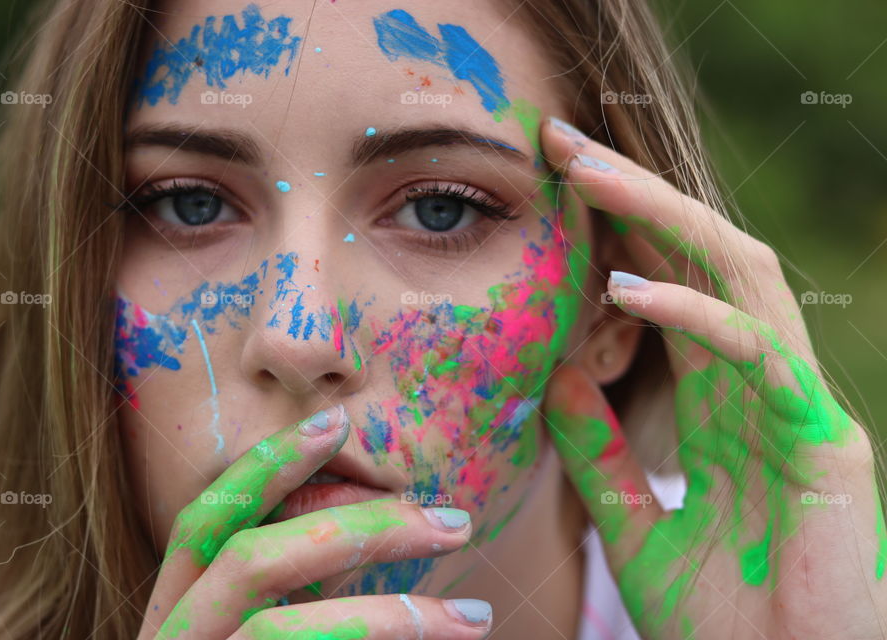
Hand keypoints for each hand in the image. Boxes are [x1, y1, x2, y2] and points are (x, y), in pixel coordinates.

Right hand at [137, 405, 492, 638]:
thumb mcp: (252, 627)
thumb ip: (293, 583)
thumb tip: (379, 528)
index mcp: (173, 609)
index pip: (206, 518)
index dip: (267, 465)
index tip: (337, 423)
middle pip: (254, 560)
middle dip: (359, 530)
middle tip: (451, 520)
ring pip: (281, 632)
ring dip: (388, 616)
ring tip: (471, 616)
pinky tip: (437, 639)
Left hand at [539, 118, 886, 638]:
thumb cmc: (720, 624)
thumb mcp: (631, 523)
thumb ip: (599, 451)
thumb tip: (553, 378)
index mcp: (718, 402)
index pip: (671, 284)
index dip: (616, 229)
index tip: (550, 187)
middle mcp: (760, 387)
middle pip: (702, 257)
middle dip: (634, 193)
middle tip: (560, 143)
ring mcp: (798, 406)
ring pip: (739, 275)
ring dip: (664, 217)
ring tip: (588, 174)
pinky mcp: (826, 442)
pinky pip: (758, 354)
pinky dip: (694, 315)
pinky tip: (626, 288)